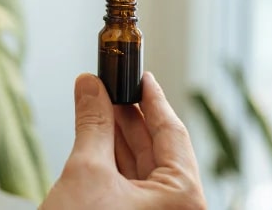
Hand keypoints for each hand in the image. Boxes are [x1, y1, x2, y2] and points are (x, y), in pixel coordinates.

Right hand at [41, 72, 207, 209]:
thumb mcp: (86, 172)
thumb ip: (92, 123)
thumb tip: (90, 85)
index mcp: (184, 198)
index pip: (173, 132)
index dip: (152, 98)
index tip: (139, 74)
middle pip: (158, 149)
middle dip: (129, 115)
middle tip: (108, 84)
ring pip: (142, 168)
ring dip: (117, 136)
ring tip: (95, 103)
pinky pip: (131, 186)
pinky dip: (112, 161)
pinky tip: (95, 137)